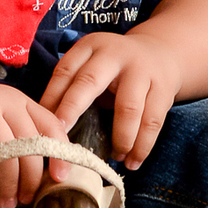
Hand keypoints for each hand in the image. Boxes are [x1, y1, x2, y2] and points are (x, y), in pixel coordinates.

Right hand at [0, 83, 68, 207]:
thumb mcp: (2, 120)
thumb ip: (25, 137)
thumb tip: (52, 176)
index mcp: (19, 101)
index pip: (50, 126)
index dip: (60, 154)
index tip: (60, 179)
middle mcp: (1, 101)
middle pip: (28, 146)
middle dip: (30, 179)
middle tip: (27, 200)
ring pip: (4, 155)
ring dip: (7, 186)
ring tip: (6, 203)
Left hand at [39, 29, 181, 169]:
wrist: (162, 52)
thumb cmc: (116, 69)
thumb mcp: (93, 66)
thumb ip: (73, 88)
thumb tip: (47, 128)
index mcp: (91, 47)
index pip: (66, 71)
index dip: (52, 98)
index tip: (44, 124)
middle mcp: (115, 54)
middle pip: (90, 81)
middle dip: (73, 109)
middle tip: (63, 139)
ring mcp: (142, 70)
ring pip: (128, 108)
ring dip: (120, 138)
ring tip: (113, 157)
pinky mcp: (163, 88)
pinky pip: (152, 121)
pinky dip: (142, 145)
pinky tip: (133, 161)